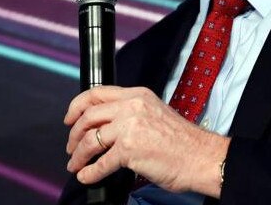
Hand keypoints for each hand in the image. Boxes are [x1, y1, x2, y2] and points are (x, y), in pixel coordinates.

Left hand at [64, 85, 229, 196]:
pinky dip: (90, 172)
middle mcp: (132, 106)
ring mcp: (130, 127)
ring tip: (76, 164)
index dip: (77, 106)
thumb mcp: (155, 112)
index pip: (97, 93)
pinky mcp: (129, 150)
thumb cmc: (183, 140)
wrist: (200, 156)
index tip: (70, 117)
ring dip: (78, 155)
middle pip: (88, 116)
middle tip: (71, 146)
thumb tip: (106, 125)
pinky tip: (88, 176)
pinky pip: (100, 163)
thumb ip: (131, 112)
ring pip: (90, 140)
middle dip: (74, 135)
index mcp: (138, 94)